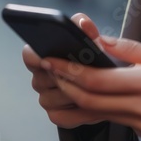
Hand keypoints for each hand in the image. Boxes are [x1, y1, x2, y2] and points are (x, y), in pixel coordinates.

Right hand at [21, 13, 108, 128]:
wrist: (112, 82)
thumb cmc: (97, 58)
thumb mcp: (93, 39)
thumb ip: (86, 28)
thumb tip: (83, 23)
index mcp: (42, 55)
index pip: (29, 55)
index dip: (36, 56)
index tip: (46, 57)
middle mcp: (40, 78)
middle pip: (41, 79)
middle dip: (61, 76)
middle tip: (79, 71)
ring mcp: (46, 98)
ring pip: (52, 99)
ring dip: (71, 94)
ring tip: (90, 87)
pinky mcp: (57, 115)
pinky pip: (61, 117)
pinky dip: (77, 112)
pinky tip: (91, 103)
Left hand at [42, 34, 140, 140]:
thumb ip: (131, 50)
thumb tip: (100, 41)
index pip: (99, 80)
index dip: (70, 71)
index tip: (53, 60)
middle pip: (90, 99)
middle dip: (64, 84)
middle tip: (48, 68)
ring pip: (96, 112)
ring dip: (73, 97)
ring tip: (59, 80)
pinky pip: (110, 119)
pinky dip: (92, 106)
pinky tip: (83, 95)